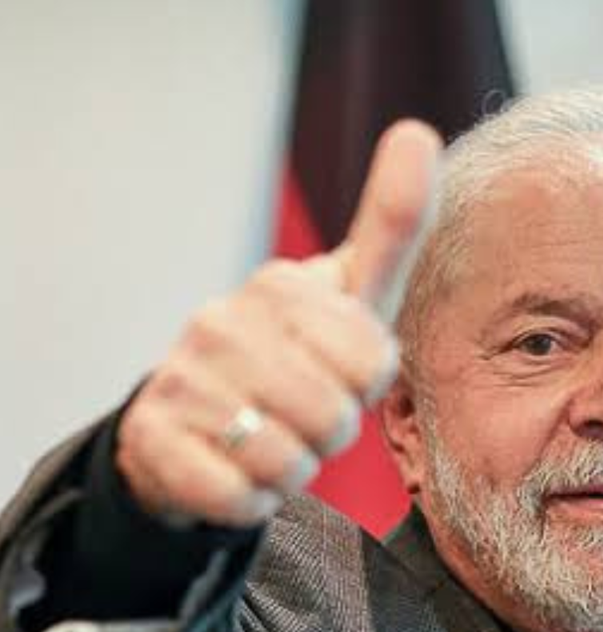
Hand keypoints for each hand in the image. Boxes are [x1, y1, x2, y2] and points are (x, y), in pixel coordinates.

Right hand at [116, 120, 440, 525]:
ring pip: (290, 464)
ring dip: (291, 469)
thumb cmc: (292, 354)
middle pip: (336, 420)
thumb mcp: (348, 295)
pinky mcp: (154, 441)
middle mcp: (221, 322)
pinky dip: (250, 501)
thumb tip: (418, 130)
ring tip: (265, 439)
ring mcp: (182, 380)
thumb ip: (390, 228)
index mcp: (280, 285)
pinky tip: (232, 470)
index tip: (335, 370)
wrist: (195, 418)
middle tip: (299, 414)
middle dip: (330, 434)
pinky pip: (240, 499)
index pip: (374, 365)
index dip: (364, 386)